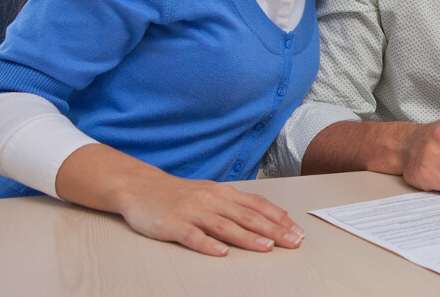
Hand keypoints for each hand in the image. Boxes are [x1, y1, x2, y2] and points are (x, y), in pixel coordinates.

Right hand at [114, 171, 304, 256]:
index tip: (298, 232)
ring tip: (267, 247)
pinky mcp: (173, 224)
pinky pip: (193, 236)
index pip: (258, 207)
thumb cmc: (181, 193)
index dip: (280, 220)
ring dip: (247, 238)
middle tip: (293, 242)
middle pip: (247, 217)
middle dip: (274, 231)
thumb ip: (243, 203)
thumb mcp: (215, 192)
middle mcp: (212, 201)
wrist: (140, 186)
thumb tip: (277, 213)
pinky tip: (221, 253)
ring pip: (225, 226)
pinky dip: (208, 245)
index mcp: (224, 193)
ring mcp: (193, 212)